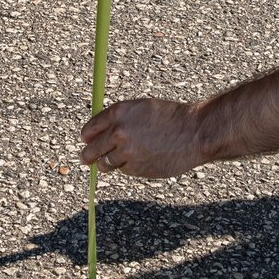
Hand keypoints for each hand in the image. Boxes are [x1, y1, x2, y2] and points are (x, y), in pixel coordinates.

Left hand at [80, 98, 204, 178]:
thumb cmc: (170, 118)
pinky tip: (139, 160)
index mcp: (119, 112)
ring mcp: (126, 152)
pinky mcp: (136, 169)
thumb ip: (119, 118)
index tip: (85, 141)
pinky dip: (126, 167)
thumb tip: (97, 133)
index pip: (90, 128)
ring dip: (106, 163)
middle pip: (91, 149)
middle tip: (86, 158)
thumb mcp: (141, 108)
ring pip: (104, 163)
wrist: (193, 133)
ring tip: (116, 159)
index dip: (86, 136)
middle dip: (87, 155)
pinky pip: (122, 170)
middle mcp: (119, 132)